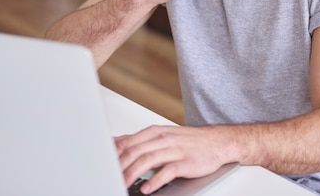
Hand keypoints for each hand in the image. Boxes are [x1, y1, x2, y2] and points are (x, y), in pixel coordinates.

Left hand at [115, 125, 231, 193]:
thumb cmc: (189, 141)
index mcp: (155, 132)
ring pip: (148, 160)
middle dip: (119, 166)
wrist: (218, 141)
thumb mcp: (162, 135)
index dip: (113, 154)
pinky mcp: (186, 162)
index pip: (128, 142)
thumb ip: (139, 140)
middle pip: (135, 151)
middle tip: (108, 178)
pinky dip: (155, 180)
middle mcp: (163, 138)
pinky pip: (167, 171)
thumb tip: (116, 142)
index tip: (102, 165)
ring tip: (122, 185)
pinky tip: (147, 188)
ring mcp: (175, 149)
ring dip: (132, 174)